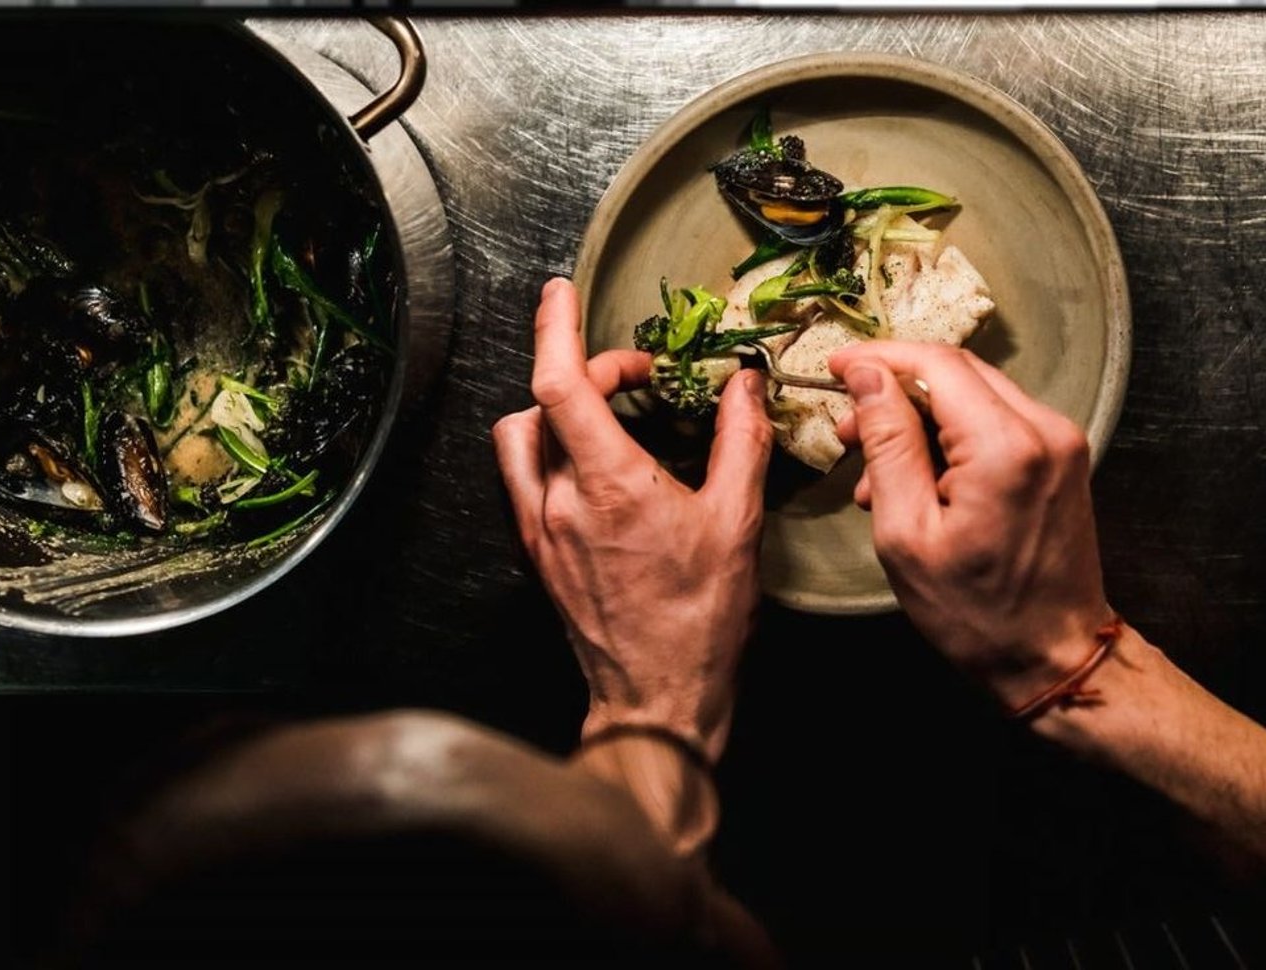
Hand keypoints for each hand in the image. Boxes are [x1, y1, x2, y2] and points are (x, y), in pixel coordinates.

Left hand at [493, 279, 772, 760]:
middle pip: (541, 405)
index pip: (560, 383)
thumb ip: (741, 442)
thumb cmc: (699, 623)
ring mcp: (540, 533)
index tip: (561, 294)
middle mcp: (558, 503)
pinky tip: (597, 473)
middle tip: (638, 378)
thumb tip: (745, 386)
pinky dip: (552, 457)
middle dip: (583, 372)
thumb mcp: (738, 523)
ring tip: (606, 417)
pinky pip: (526, 485)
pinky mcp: (538, 559)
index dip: (556, 328)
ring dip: (554, 413)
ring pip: (521, 443)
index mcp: (607, 485)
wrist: (658, 703)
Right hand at [828, 343, 1114, 708]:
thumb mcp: (908, 534)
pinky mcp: (1062, 458)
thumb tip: (868, 378)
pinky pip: (998, 423)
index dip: (878, 357)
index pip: (936, 363)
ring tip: (874, 471)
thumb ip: (888, 445)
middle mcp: (1044, 428)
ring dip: (920, 417)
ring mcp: (1060, 441)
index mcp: (1005, 446)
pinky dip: (952, 437)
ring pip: (976, 395)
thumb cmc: (975, 613)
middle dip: (895, 388)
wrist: (1054, 659)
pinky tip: (917, 480)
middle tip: (846, 427)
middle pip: (958, 372)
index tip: (835, 366)